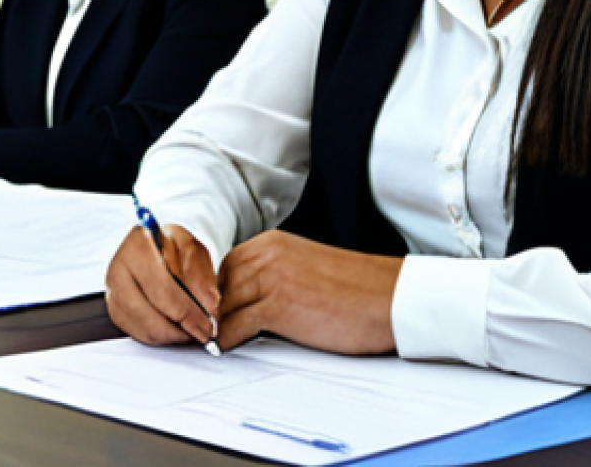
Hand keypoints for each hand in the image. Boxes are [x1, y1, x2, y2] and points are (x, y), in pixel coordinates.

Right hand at [106, 224, 219, 347]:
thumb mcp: (194, 249)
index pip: (163, 290)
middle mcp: (118, 268)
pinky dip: (159, 336)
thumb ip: (203, 276)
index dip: (188, 312)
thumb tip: (209, 306)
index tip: (208, 324)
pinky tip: (175, 329)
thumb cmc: (174, 246)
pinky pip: (136, 333)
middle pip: (150, 313)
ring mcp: (112, 290)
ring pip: (143, 327)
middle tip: (203, 333)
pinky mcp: (114, 308)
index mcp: (137, 246)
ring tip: (191, 331)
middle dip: (181, 329)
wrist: (156, 246)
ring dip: (171, 336)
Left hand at [218, 230, 402, 353]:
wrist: (389, 297)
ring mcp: (271, 278)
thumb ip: (271, 276)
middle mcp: (267, 254)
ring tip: (210, 344)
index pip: (223, 267)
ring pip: (221, 306)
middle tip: (202, 333)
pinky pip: (234, 327)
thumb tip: (240, 302)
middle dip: (209, 310)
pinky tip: (227, 349)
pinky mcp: (278, 306)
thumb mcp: (303, 268)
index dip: (214, 293)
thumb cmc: (353, 288)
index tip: (209, 313)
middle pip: (215, 285)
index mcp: (272, 242)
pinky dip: (225, 341)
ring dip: (213, 327)